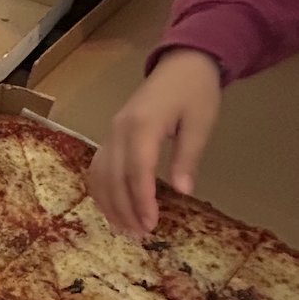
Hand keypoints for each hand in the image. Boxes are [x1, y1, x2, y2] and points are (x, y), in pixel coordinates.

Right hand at [88, 49, 221, 235]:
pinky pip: (97, 167)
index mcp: (142, 126)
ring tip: (124, 228)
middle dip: (125, 209)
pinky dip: (101, 190)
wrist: (181, 63)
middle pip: (114, 178)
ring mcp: (111, 133)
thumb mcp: (200, 123)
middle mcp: (119, 131)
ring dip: (109, 204)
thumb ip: (188, 156)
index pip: (137, 171)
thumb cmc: (195, 92)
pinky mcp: (110, 135)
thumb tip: (183, 191)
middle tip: (139, 235)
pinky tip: (111, 207)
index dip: (142, 201)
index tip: (151, 224)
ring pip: (100, 175)